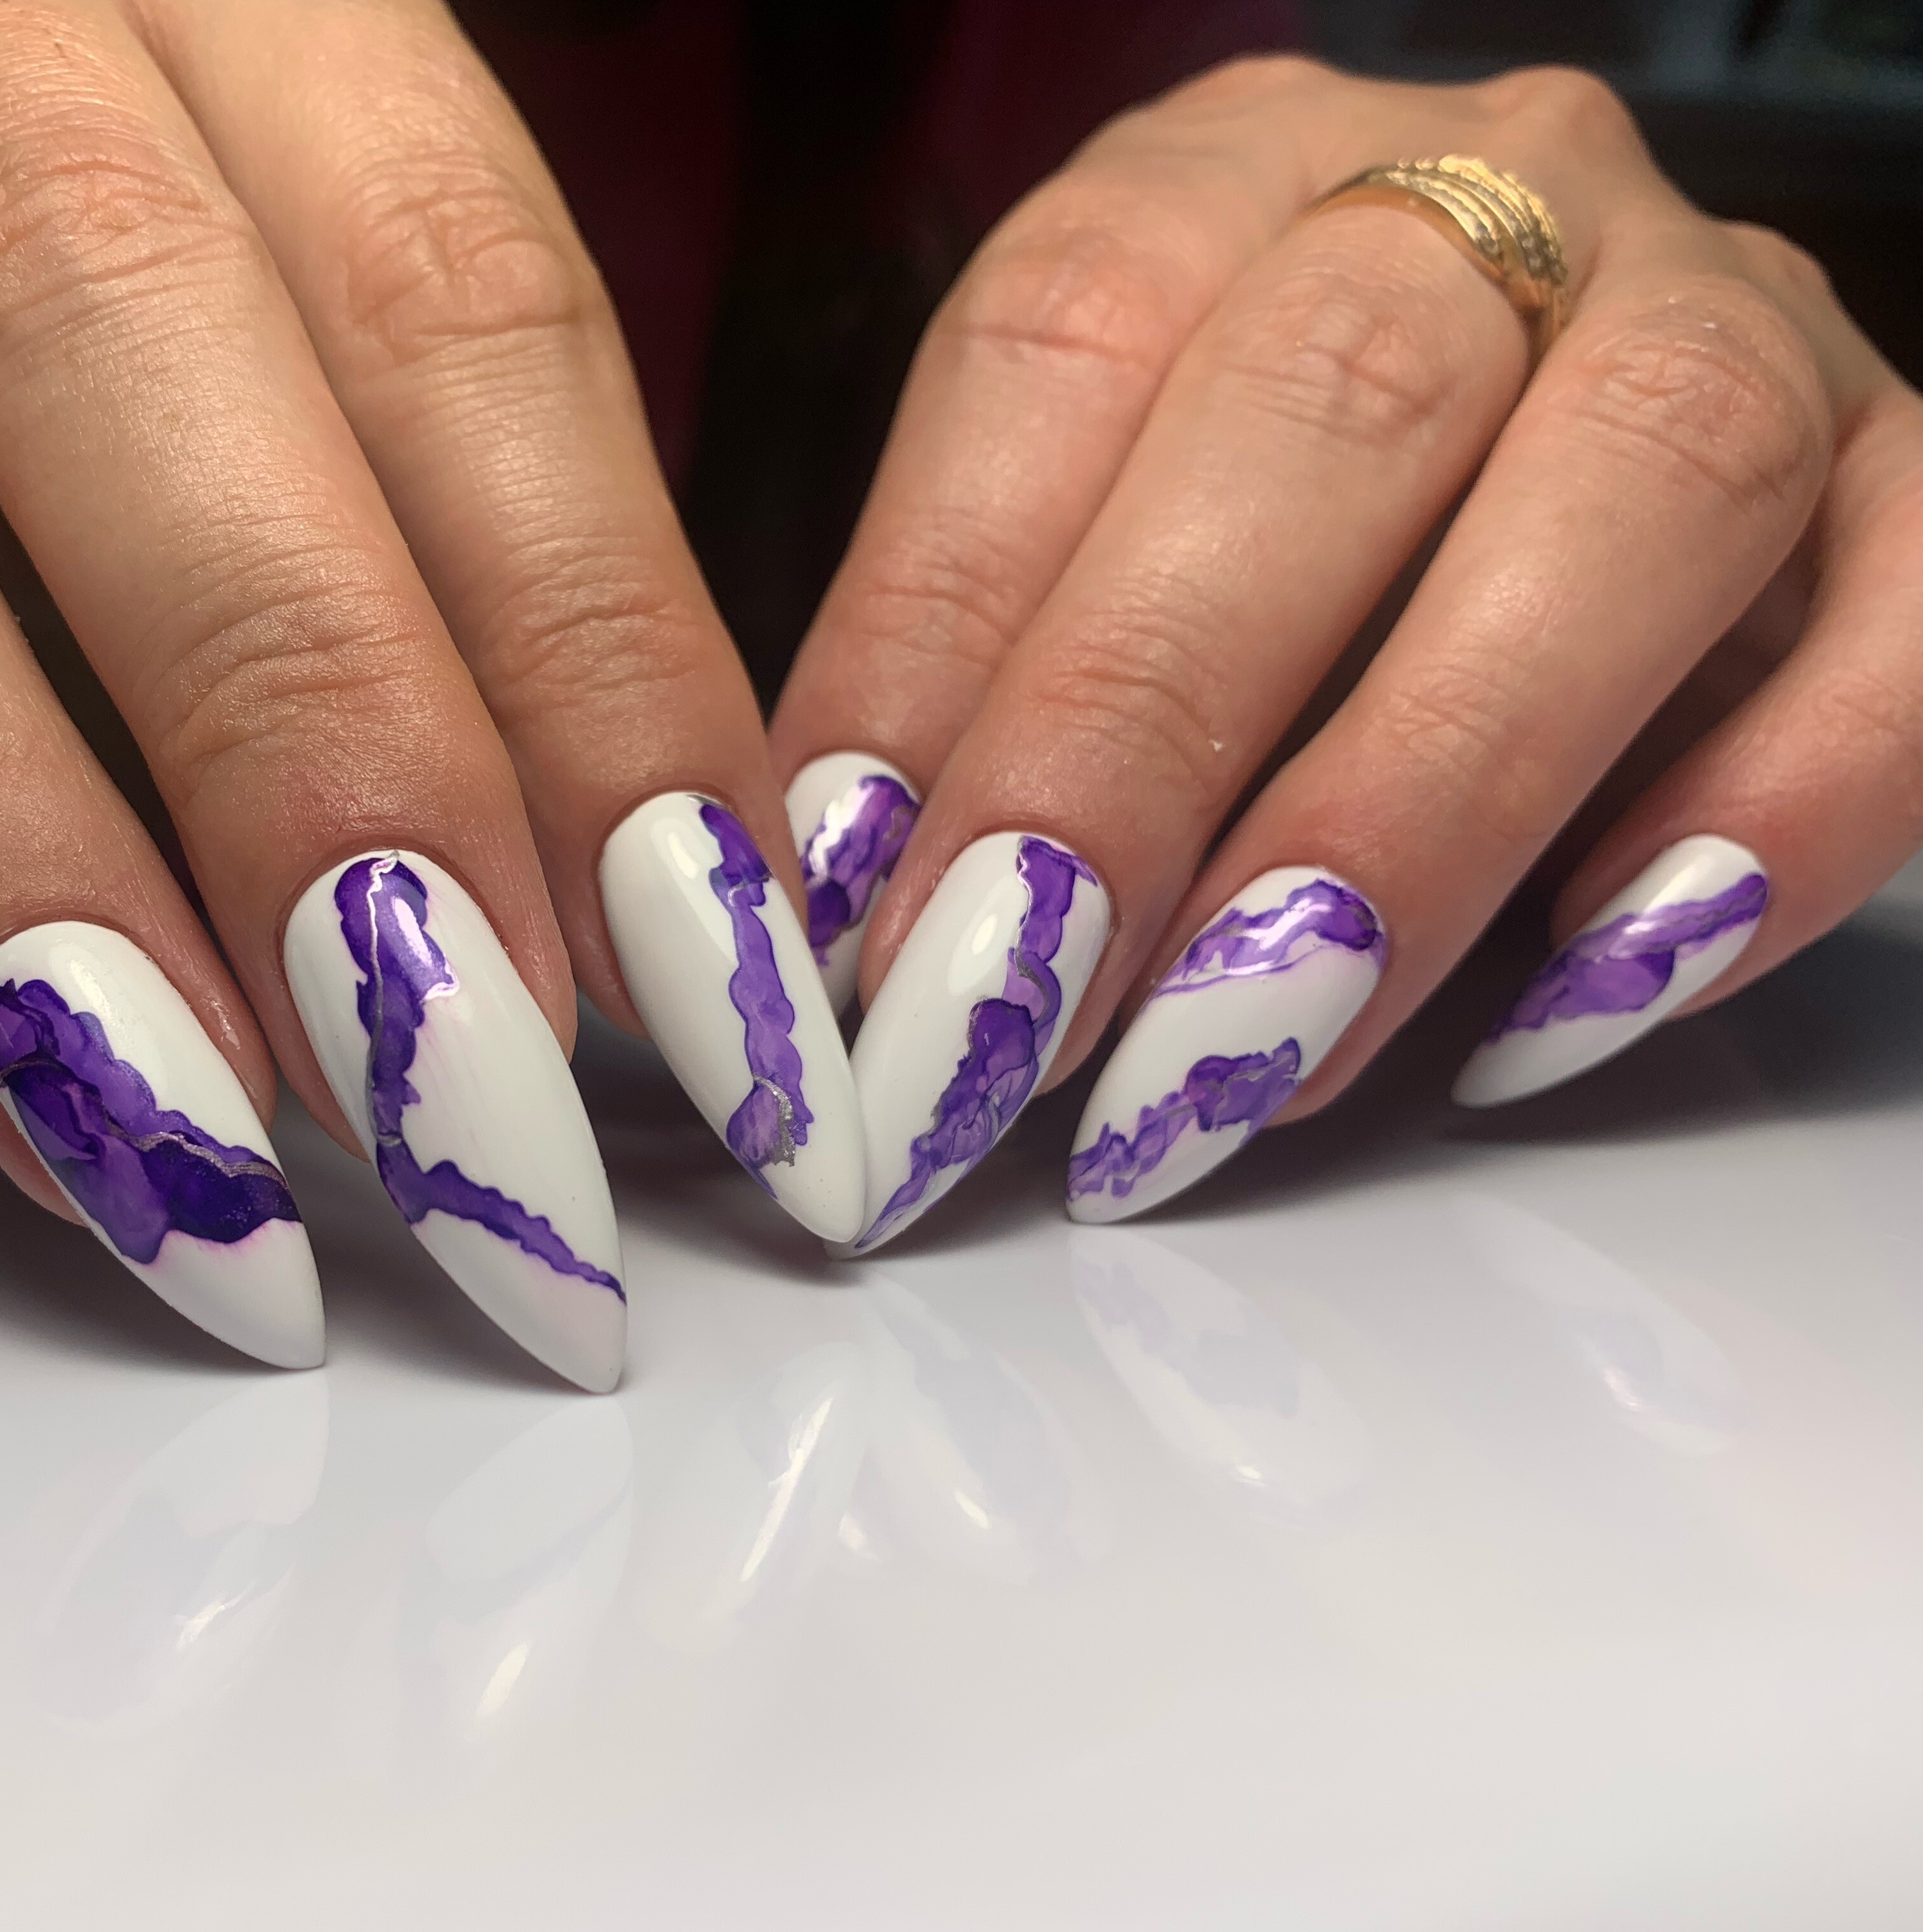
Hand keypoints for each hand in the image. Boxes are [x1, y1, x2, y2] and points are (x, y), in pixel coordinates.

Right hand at [0, 0, 858, 1388]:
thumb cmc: (188, 239)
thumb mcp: (380, 327)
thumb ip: (494, 568)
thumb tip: (636, 939)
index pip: (453, 307)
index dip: (584, 656)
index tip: (686, 973)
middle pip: (101, 332)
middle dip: (290, 743)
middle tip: (441, 1094)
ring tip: (132, 1122)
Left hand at [774, 57, 1922, 1245]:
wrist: (1560, 445)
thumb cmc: (1254, 529)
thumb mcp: (1074, 546)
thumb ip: (974, 680)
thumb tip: (850, 910)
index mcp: (1225, 182)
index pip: (1061, 345)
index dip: (942, 636)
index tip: (863, 903)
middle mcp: (1493, 197)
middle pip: (1334, 402)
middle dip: (1153, 730)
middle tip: (1022, 1004)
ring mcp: (1734, 317)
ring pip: (1639, 489)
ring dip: (1428, 796)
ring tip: (1262, 1041)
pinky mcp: (1910, 481)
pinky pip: (1911, 626)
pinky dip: (1763, 820)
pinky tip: (1588, 992)